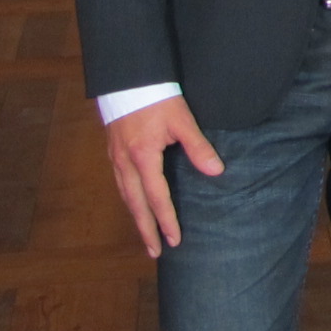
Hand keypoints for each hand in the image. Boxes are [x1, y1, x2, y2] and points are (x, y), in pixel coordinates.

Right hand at [105, 95, 221, 258]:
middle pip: (136, 205)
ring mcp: (116, 158)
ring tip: (146, 235)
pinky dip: (130, 200)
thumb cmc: (156, 97)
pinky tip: (136, 204)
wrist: (128, 78)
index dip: (166, 221)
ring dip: (136, 217)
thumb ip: (198, 147)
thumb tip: (216, 171)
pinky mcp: (114, 151)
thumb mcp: (182, 120)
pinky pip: (121, 184)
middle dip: (146, 230)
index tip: (174, 241)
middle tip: (155, 252)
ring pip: (126, 196)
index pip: (157, 198)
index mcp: (143, 158)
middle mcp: (125, 163)